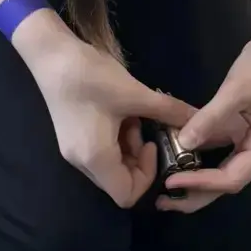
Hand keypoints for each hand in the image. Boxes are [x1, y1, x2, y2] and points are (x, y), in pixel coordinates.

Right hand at [21, 22, 192, 207]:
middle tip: (146, 129)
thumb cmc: (92, 77)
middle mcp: (81, 162)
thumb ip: (170, 111)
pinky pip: (100, 151)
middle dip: (140, 159)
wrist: (51, 54)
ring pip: (111, 166)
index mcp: (95, 158)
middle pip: (118, 182)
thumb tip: (199, 120)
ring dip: (129, 147)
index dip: (147, 177)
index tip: (153, 145)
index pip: (126, 196)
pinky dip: (116, 139)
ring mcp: (74, 151)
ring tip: (133, 116)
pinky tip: (120, 112)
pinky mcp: (72, 138)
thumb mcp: (136, 94)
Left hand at [158, 29, 250, 213]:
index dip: (201, 183)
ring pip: (224, 169)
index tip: (170, 181)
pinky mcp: (247, 130)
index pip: (232, 178)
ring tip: (166, 186)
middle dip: (197, 194)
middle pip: (229, 182)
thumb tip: (184, 143)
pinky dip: (201, 155)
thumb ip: (210, 118)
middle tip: (163, 201)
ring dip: (197, 177)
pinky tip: (178, 155)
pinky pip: (222, 150)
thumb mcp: (237, 88)